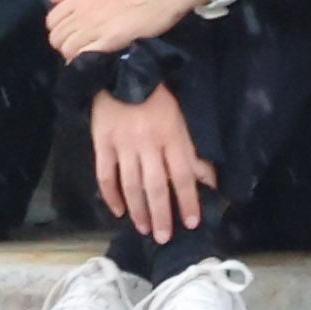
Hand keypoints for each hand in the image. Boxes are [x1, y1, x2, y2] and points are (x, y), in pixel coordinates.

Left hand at [43, 0, 213, 61]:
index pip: (52, 20)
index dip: (58, 27)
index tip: (70, 29)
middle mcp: (83, 12)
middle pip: (56, 37)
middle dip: (63, 42)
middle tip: (78, 42)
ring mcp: (95, 27)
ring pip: (67, 49)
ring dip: (72, 53)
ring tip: (86, 51)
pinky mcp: (109, 41)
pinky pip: (84, 55)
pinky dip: (83, 59)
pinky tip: (93, 57)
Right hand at [90, 81, 211, 247]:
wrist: (122, 72)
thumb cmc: (158, 97)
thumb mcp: (181, 120)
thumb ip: (191, 151)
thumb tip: (208, 178)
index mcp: (172, 136)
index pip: (183, 175)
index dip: (188, 200)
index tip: (192, 222)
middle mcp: (148, 144)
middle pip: (156, 186)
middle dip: (162, 214)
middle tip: (164, 237)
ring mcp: (123, 145)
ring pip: (131, 185)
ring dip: (139, 211)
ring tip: (145, 229)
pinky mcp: (102, 145)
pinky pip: (105, 176)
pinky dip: (111, 196)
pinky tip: (118, 211)